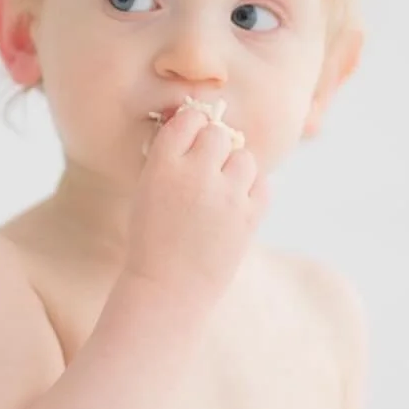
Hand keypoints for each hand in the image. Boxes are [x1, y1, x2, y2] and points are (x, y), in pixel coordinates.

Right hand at [124, 104, 269, 313]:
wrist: (168, 288)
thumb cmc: (152, 240)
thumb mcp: (146, 191)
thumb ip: (170, 159)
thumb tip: (200, 127)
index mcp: (163, 166)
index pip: (188, 119)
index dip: (191, 127)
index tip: (190, 140)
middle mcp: (196, 175)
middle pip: (218, 133)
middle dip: (213, 147)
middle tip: (206, 169)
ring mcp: (227, 196)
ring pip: (244, 157)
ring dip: (234, 167)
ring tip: (221, 189)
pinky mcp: (249, 217)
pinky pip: (262, 184)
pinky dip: (251, 189)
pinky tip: (236, 203)